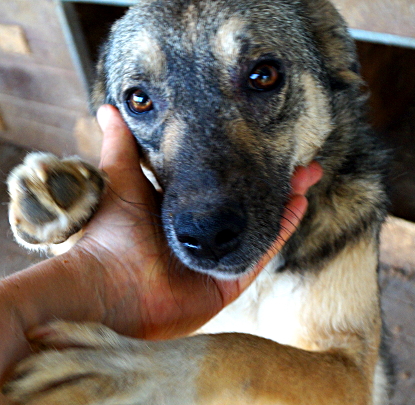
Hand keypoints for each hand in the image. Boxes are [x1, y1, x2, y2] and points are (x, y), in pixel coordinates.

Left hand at [71, 105, 322, 339]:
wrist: (108, 286)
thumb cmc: (111, 236)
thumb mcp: (121, 183)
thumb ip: (121, 148)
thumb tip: (110, 107)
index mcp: (182, 215)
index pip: (222, 187)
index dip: (244, 166)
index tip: (264, 139)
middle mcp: (203, 237)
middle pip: (247, 207)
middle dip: (274, 182)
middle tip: (298, 158)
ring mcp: (216, 261)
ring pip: (259, 230)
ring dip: (284, 203)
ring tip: (306, 176)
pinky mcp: (225, 285)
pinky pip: (258, 257)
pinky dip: (279, 233)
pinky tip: (297, 206)